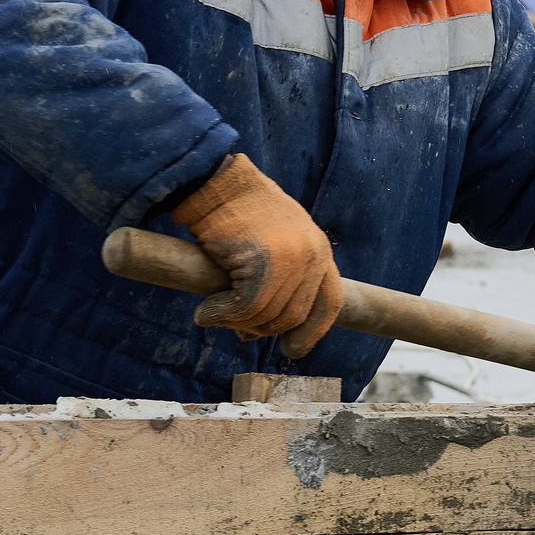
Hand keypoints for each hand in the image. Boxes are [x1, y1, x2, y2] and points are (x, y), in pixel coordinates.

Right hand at [171, 154, 342, 358]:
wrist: (218, 184)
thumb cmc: (238, 212)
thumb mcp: (274, 243)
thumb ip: (280, 278)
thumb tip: (258, 329)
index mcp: (320, 250)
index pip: (329, 302)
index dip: (313, 331)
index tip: (295, 349)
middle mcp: (313, 255)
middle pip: (293, 315)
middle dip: (263, 329)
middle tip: (237, 330)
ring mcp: (291, 259)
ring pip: (267, 314)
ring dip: (237, 322)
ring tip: (213, 315)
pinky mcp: (264, 263)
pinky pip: (245, 306)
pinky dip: (221, 314)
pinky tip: (205, 311)